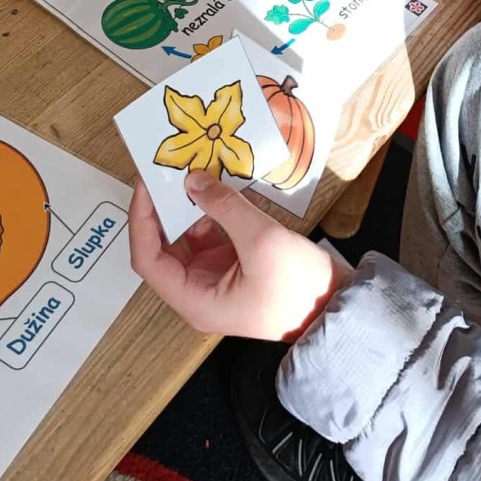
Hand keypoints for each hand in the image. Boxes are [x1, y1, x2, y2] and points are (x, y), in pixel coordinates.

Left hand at [128, 171, 351, 340]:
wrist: (339, 307)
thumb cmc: (300, 287)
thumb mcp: (262, 241)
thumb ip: (225, 207)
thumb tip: (193, 180)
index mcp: (195, 300)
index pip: (148, 260)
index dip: (142, 220)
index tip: (146, 185)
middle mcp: (198, 294)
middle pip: (163, 248)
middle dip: (163, 210)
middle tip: (167, 172)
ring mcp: (215, 281)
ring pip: (186, 240)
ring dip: (187, 208)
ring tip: (192, 173)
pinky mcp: (232, 269)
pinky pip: (210, 238)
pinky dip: (210, 213)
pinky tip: (217, 189)